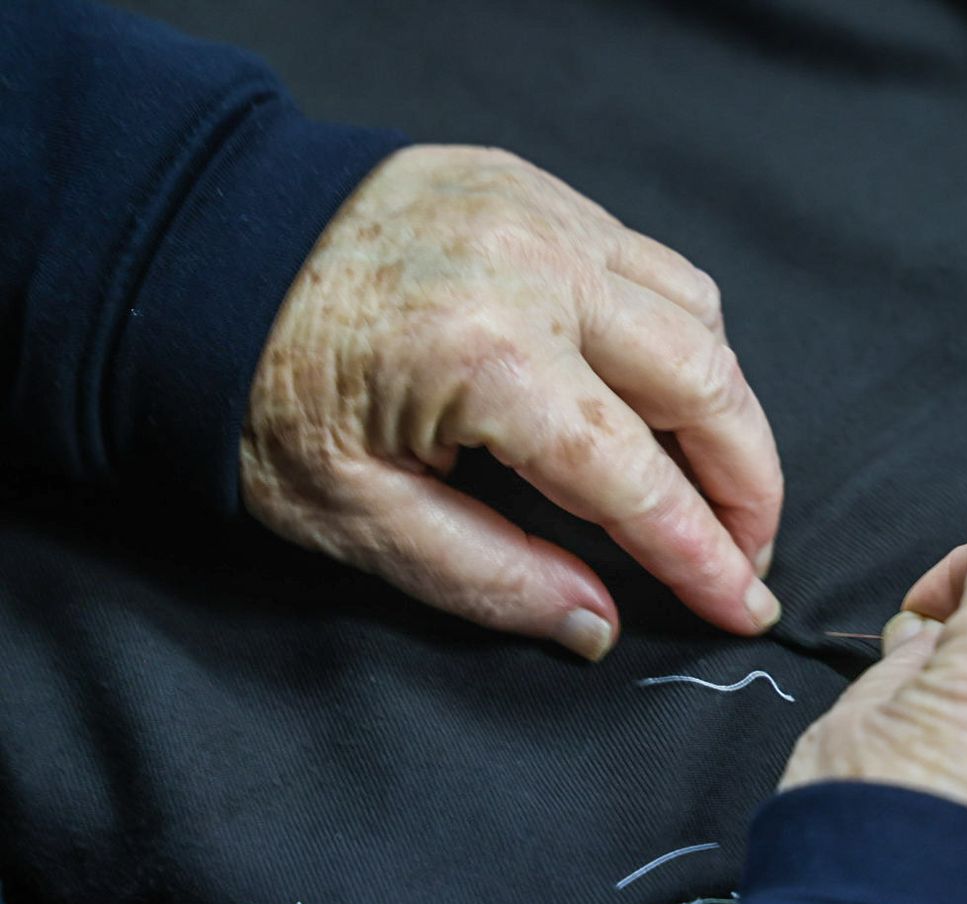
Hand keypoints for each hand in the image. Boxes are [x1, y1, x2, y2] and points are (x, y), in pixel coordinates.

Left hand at [241, 145, 782, 658]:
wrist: (191, 250)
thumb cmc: (253, 389)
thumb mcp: (349, 514)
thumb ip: (487, 576)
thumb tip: (597, 624)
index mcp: (486, 360)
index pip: (637, 481)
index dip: (703, 556)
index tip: (746, 607)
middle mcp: (539, 272)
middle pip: (707, 385)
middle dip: (749, 484)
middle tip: (748, 552)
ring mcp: (546, 216)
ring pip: (696, 315)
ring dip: (724, 404)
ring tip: (708, 477)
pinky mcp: (539, 189)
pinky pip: (653, 264)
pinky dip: (681, 334)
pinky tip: (659, 387)